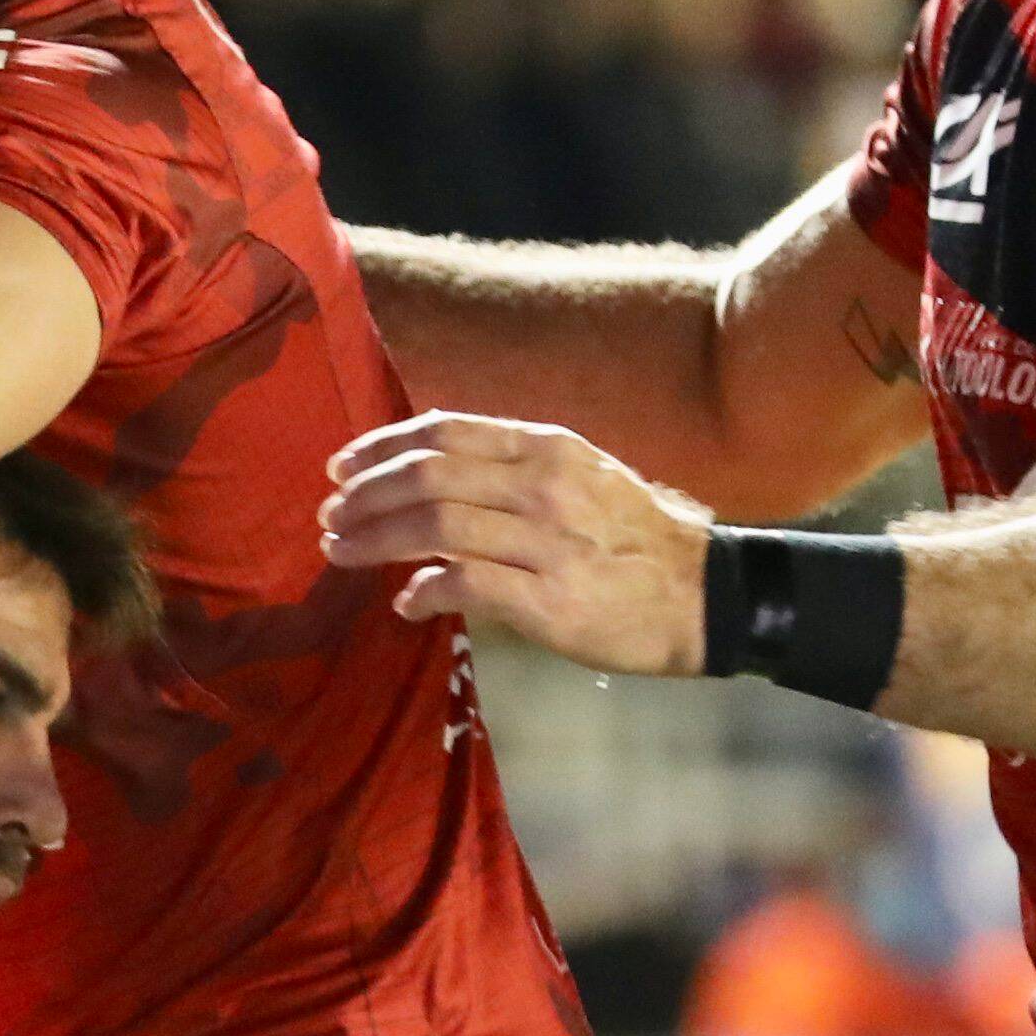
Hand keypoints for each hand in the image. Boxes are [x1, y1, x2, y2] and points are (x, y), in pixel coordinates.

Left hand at [317, 413, 714, 675]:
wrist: (706, 595)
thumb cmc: (638, 540)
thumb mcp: (584, 478)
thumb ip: (513, 474)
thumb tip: (437, 487)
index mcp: (546, 447)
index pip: (444, 431)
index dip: (381, 447)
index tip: (341, 467)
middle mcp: (542, 485)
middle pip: (426, 475)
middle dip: (364, 495)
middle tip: (329, 516)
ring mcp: (545, 542)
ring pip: (434, 527)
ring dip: (375, 540)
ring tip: (342, 553)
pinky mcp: (548, 600)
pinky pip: (464, 586)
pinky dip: (423, 592)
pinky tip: (406, 605)